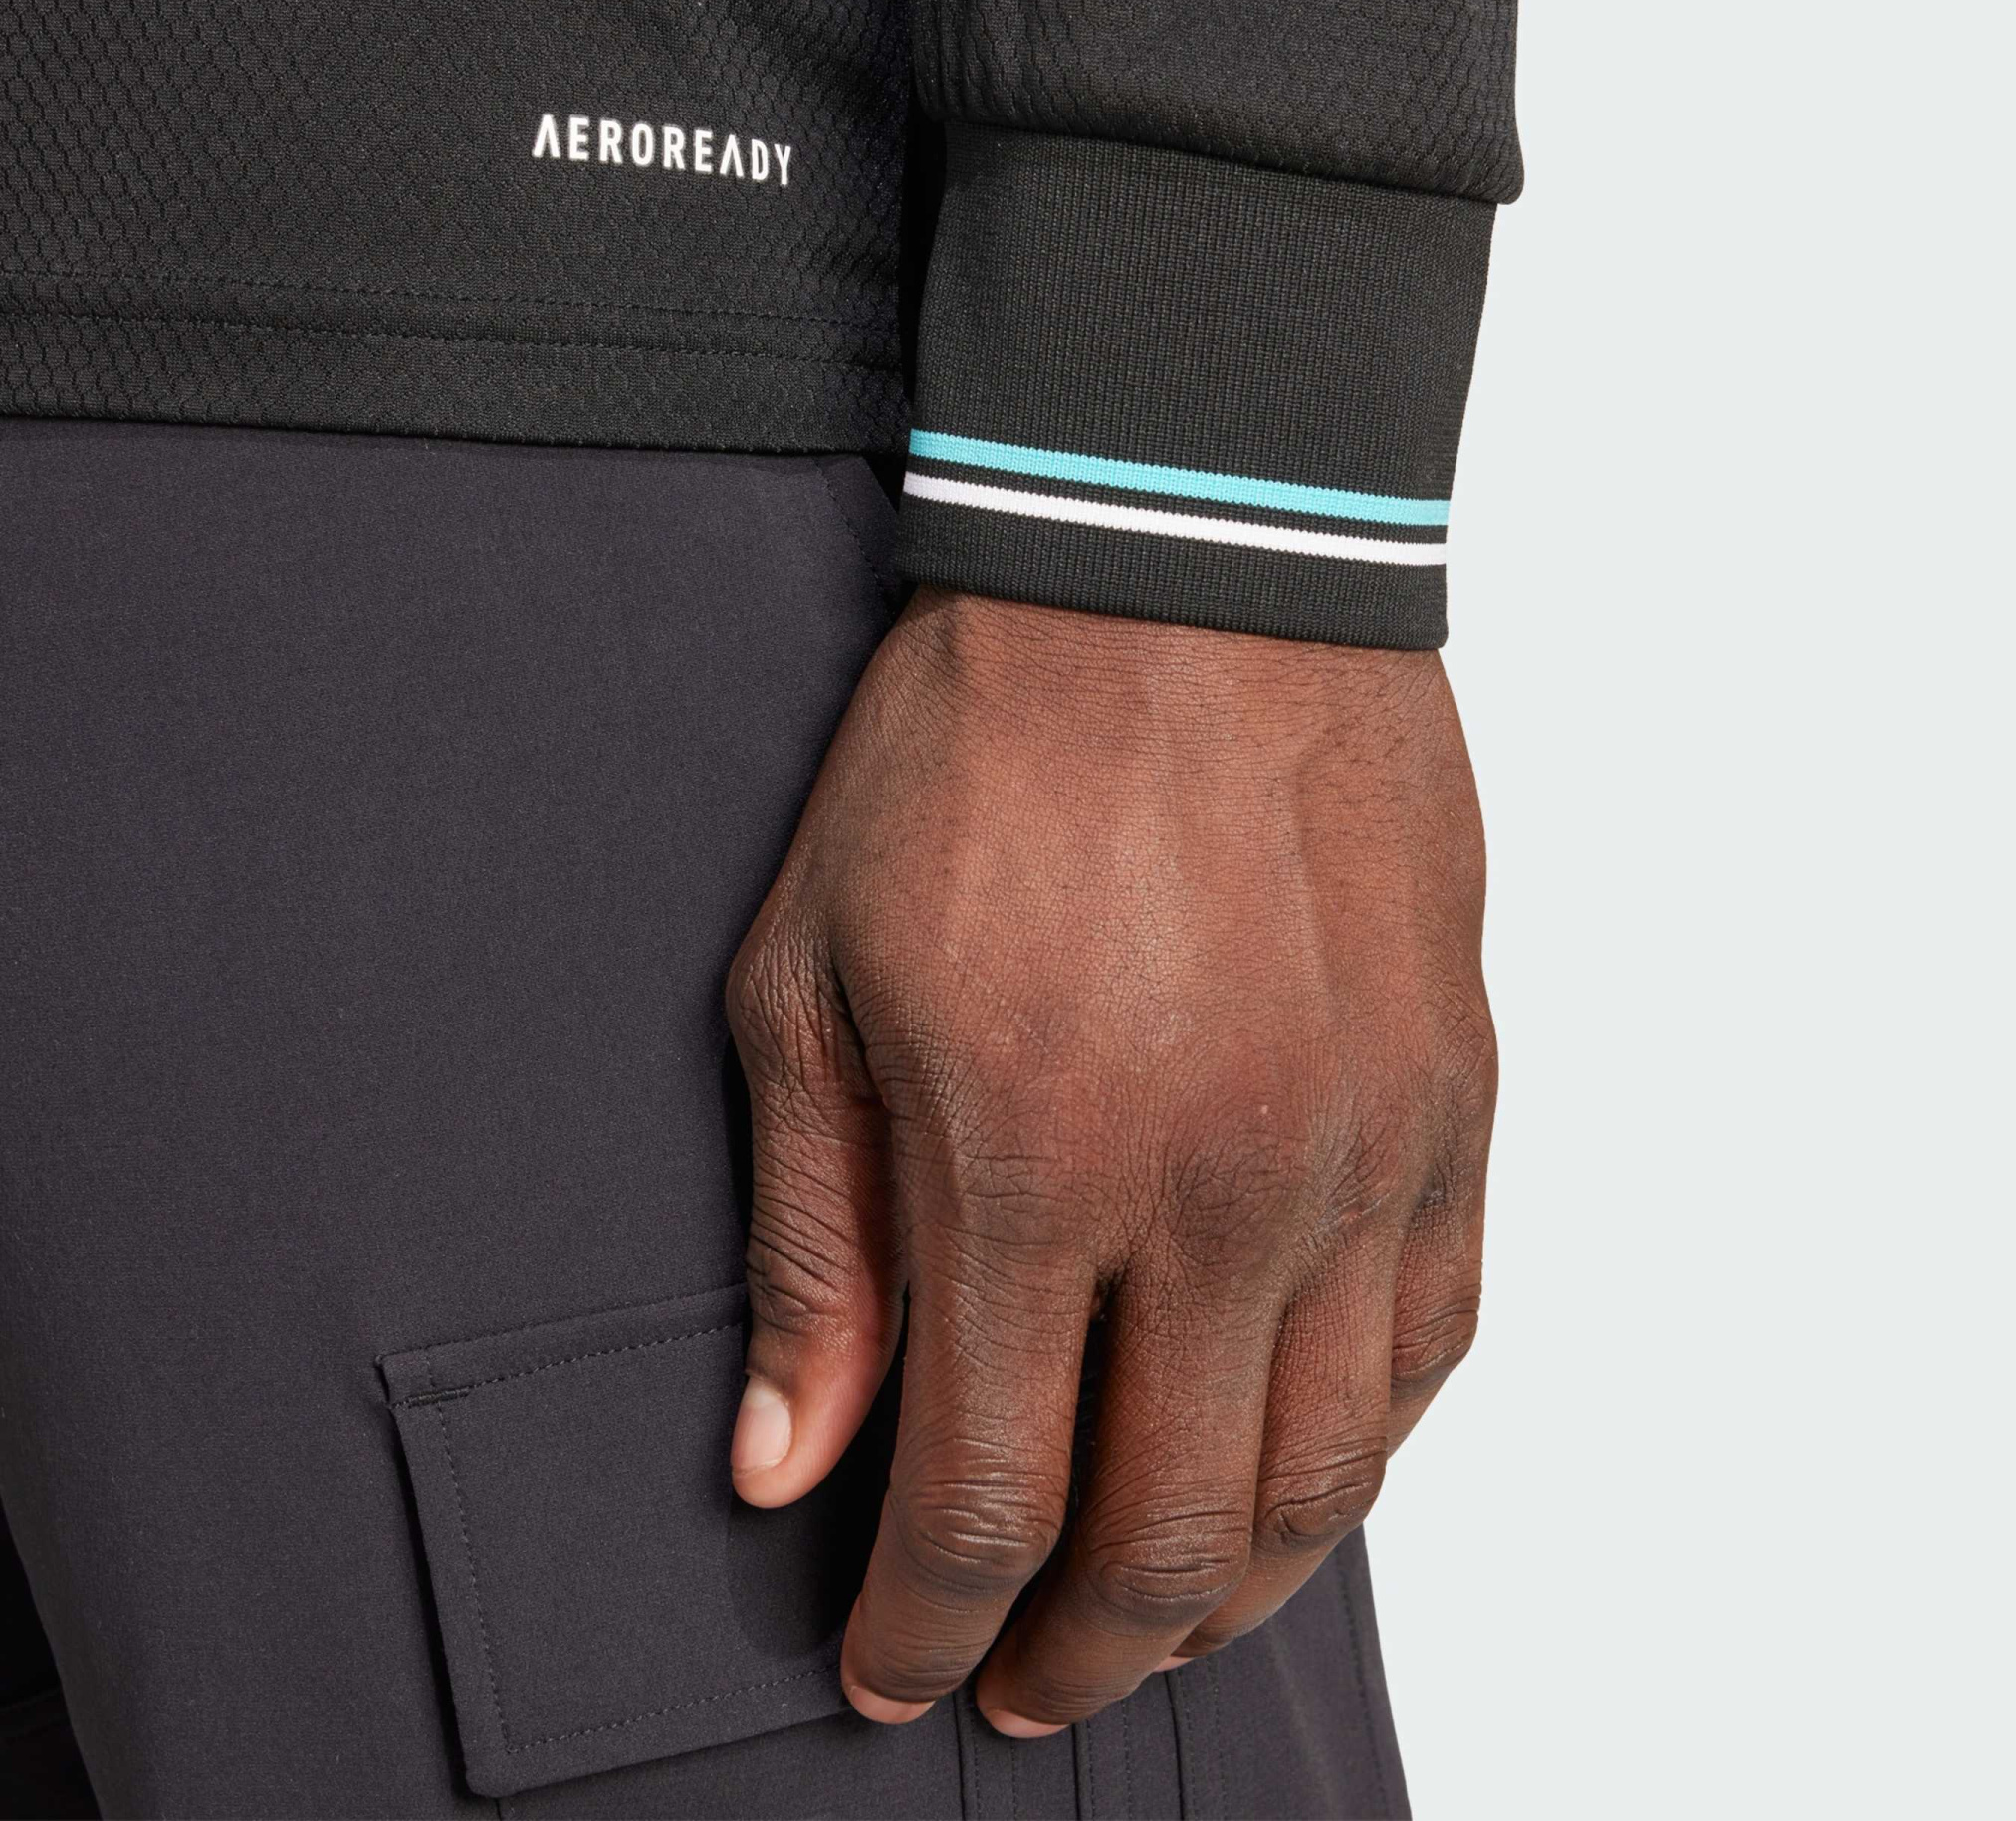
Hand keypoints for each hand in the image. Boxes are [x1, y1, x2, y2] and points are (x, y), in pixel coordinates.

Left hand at [724, 586, 1492, 1736]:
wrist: (1180, 568)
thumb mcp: (812, 977)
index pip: (988, 1495)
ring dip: (1234, 1586)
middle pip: (1174, 1535)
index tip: (890, 1669)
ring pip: (1327, 1470)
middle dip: (1082, 1654)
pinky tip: (1296, 1456)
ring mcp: (1364, 1145)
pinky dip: (1365, 1445)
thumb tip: (786, 1459)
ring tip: (1155, 1609)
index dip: (929, 1624)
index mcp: (1036, 1158)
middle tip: (1024, 1681)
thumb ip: (812, 1237)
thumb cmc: (975, 752)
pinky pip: (1440, 1335)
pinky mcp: (1454, 1091)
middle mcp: (1225, 1184)